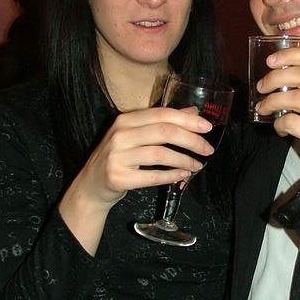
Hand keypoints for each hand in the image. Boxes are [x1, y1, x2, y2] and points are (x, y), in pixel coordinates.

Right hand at [73, 106, 215, 207]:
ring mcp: (117, 156)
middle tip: (207, 150)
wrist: (91, 185)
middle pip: (164, 132)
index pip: (162, 114)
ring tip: (197, 165)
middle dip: (192, 140)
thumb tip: (192, 113)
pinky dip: (172, 175)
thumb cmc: (118, 159)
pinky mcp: (118, 177)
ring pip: (161, 154)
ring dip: (184, 160)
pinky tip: (183, 175)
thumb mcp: (136, 136)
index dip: (188, 120)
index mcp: (125, 120)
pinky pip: (153, 176)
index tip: (207, 128)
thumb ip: (161, 123)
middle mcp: (120, 135)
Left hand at [254, 48, 299, 174]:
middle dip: (274, 78)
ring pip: (295, 97)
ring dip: (272, 101)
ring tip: (263, 108)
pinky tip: (280, 129)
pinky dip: (279, 124)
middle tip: (261, 87)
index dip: (290, 55)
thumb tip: (284, 79)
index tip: (272, 60)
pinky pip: (293, 122)